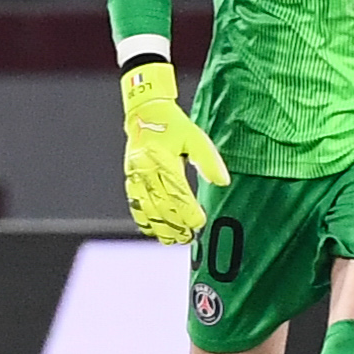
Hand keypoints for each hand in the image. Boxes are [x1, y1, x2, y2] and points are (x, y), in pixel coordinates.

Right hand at [119, 62, 228, 243]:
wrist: (145, 113)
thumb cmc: (173, 125)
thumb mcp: (196, 137)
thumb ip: (208, 160)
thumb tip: (223, 181)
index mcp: (163, 159)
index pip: (176, 190)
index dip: (187, 210)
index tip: (199, 223)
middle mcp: (146, 169)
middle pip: (161, 204)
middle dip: (175, 224)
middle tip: (188, 237)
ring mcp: (136, 175)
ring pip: (146, 208)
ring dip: (160, 226)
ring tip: (173, 239)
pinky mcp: (131, 178)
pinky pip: (134, 203)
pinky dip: (143, 219)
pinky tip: (152, 230)